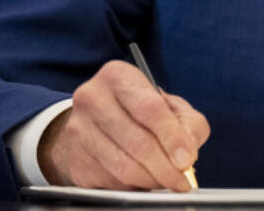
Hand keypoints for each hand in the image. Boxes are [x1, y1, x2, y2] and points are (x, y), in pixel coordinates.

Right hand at [39, 61, 209, 190]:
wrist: (90, 125)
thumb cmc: (136, 112)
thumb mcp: (168, 105)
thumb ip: (188, 123)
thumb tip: (187, 152)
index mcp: (118, 76)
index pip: (150, 109)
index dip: (172, 137)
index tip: (187, 159)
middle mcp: (93, 99)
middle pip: (138, 142)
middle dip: (166, 167)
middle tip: (182, 179)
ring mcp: (79, 130)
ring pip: (124, 167)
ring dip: (152, 180)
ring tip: (167, 181)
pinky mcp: (76, 159)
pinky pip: (111, 181)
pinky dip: (134, 187)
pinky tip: (143, 180)